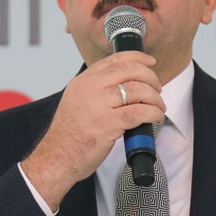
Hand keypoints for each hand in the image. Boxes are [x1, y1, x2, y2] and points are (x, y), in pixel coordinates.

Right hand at [21, 51, 164, 210]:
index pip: (114, 60)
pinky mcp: (108, 124)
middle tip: (157, 87)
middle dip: (150, 77)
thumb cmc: (68, 135)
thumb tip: (123, 83)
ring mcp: (98, 105)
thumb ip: (95, 89)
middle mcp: (90, 89)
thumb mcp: (76, 101)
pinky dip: (152, 113)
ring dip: (154, 98)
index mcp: (83, 81)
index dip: (138, 58)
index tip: (150, 62)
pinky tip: (156, 117)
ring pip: (137, 90)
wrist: (56, 157)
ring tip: (158, 106)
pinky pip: (139, 112)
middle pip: (129, 71)